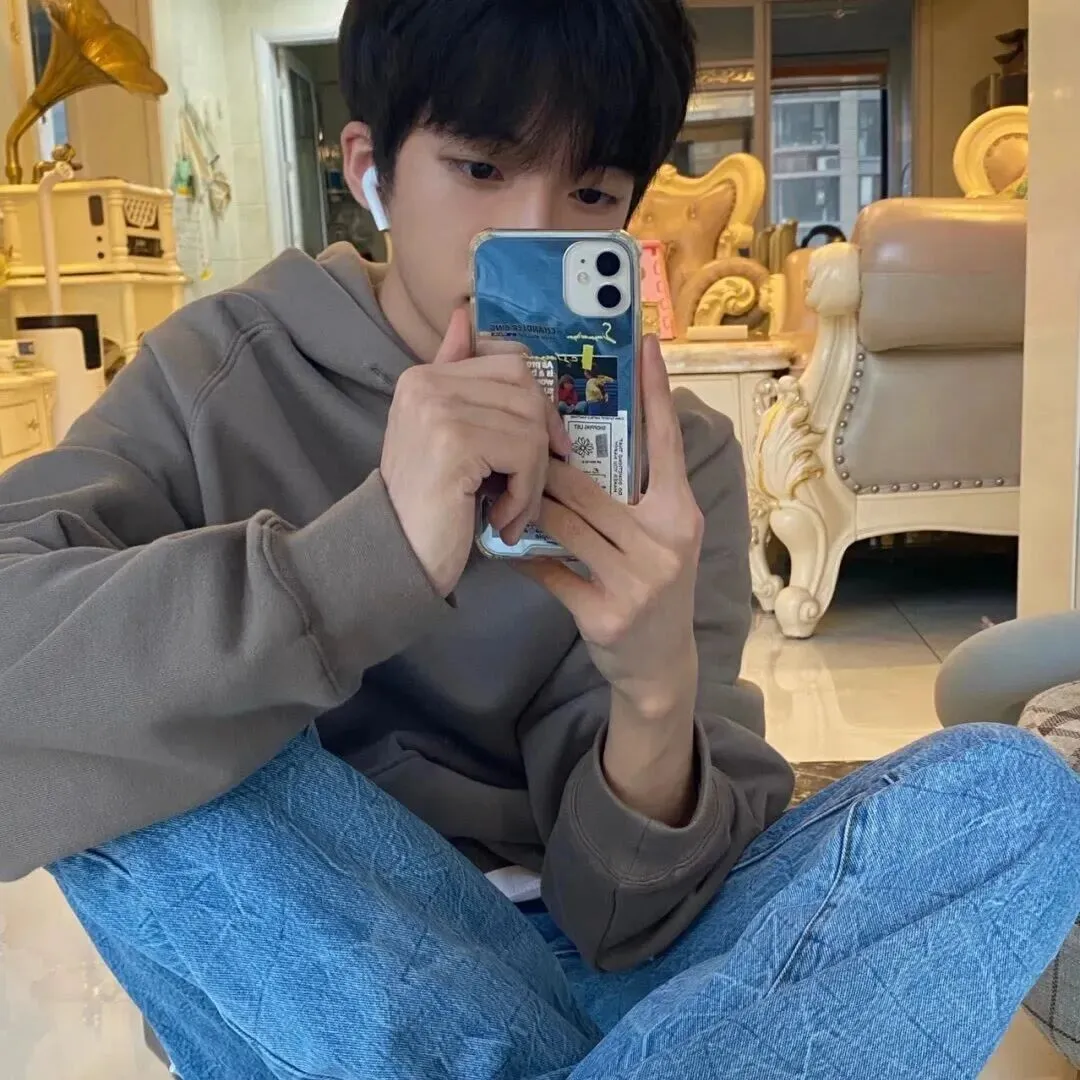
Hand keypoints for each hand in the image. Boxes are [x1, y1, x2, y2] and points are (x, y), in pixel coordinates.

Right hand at [381, 307, 571, 596]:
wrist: (393, 554)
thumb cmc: (426, 506)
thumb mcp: (443, 437)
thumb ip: (457, 380)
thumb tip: (464, 314)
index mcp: (424, 377)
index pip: (511, 364)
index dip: (540, 406)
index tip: (545, 448)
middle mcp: (426, 383)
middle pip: (527, 391)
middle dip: (542, 444)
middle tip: (527, 490)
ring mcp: (439, 409)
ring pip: (532, 426)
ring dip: (533, 480)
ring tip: (509, 512)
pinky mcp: (455, 441)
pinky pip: (526, 454)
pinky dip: (525, 495)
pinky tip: (500, 521)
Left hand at [520, 335, 703, 716]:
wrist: (660, 665)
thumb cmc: (652, 587)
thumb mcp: (660, 539)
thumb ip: (635, 494)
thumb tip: (587, 443)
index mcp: (681, 513)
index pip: (666, 443)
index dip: (657, 392)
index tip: (646, 343)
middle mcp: (666, 542)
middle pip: (590, 486)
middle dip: (545, 466)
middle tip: (511, 438)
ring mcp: (638, 580)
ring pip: (565, 523)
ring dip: (527, 505)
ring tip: (502, 489)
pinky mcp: (605, 613)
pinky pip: (550, 571)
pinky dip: (523, 556)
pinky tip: (505, 547)